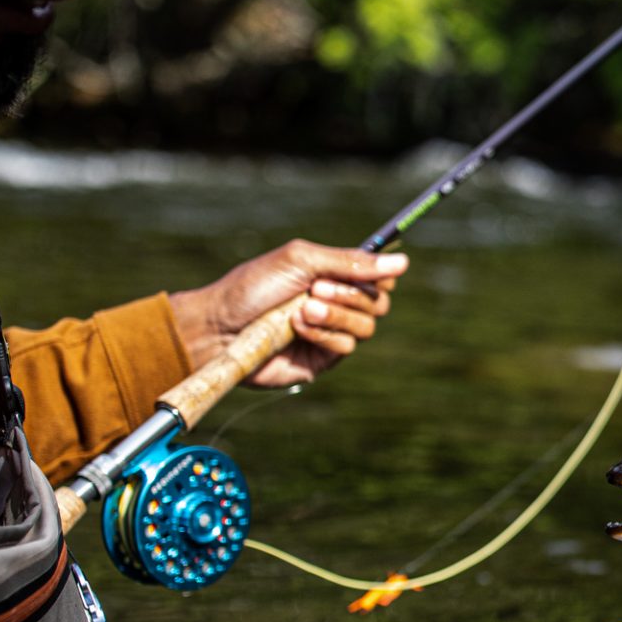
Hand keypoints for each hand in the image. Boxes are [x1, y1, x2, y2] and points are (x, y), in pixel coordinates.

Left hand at [169, 239, 408, 388]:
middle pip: (380, 301)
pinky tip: (296, 328)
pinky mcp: (323, 359)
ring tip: (302, 310)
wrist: (219, 327)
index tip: (357, 271)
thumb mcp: (300, 261)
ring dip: (335, 315)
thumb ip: (349, 262)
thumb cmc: (252, 288)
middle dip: (350, 294)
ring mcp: (332, 333)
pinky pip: (346, 347)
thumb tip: (403, 263)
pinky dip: (323, 334)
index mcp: (334, 276)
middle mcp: (338, 304)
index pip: (379, 276)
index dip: (377, 274)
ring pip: (367, 326)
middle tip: (316, 290)